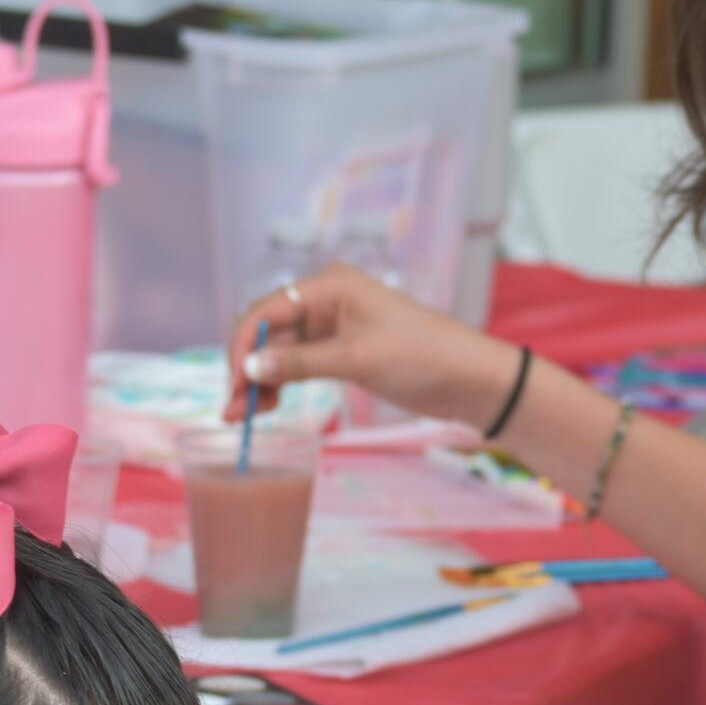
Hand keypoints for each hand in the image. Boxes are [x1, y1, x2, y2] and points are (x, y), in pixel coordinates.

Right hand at [224, 265, 520, 428]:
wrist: (471, 380)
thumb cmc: (422, 357)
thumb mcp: (358, 359)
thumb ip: (300, 362)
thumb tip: (249, 366)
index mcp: (331, 286)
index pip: (267, 309)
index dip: (243, 345)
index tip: (234, 384)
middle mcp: (326, 301)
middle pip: (268, 332)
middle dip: (247, 368)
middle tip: (234, 412)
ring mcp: (333, 328)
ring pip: (279, 352)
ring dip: (260, 381)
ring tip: (248, 418)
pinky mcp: (342, 353)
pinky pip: (298, 365)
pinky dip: (280, 384)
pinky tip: (270, 406)